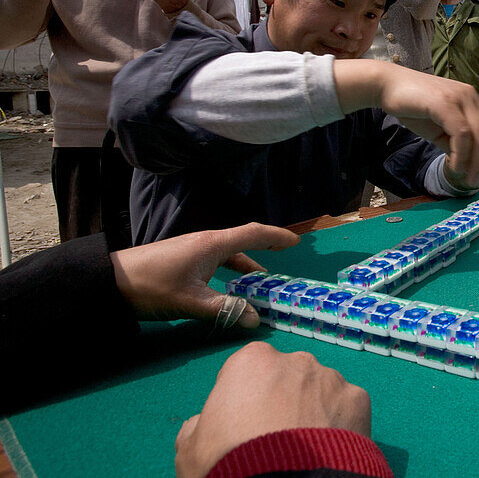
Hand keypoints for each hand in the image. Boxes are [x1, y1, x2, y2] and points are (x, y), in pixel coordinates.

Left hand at [110, 222, 299, 325]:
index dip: (277, 237)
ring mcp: (192, 250)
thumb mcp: (192, 302)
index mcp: (213, 244)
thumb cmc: (152, 286)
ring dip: (245, 268)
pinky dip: (228, 272)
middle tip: (280, 270)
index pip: (254, 234)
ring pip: (228, 255)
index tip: (295, 242)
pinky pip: (215, 261)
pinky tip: (226, 288)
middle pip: (243, 243)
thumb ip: (226, 310)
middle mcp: (206, 242)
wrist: (108, 282)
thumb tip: (255, 320)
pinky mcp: (182, 259)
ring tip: (257, 286)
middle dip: (264, 254)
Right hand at [175, 341, 371, 477]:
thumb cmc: (229, 462)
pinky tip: (329, 449)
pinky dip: (341, 425)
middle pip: (287, 377)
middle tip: (278, 438)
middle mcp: (295, 360)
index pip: (246, 372)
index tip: (244, 424)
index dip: (244, 399)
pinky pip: (346, 409)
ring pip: (320, 391)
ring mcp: (331, 378)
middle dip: (284, 400)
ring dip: (313, 412)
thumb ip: (198, 426)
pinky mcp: (359, 400)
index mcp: (252, 362)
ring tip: (306, 448)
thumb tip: (202, 424)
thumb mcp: (190, 449)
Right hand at [333, 60, 478, 188]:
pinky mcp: (444, 103)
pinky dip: (462, 154)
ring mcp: (458, 98)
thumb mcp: (439, 128)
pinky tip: (456, 167)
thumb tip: (468, 164)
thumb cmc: (412, 107)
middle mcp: (470, 97)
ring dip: (478, 162)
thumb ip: (455, 142)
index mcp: (472, 101)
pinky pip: (461, 133)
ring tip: (470, 179)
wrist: (387, 86)